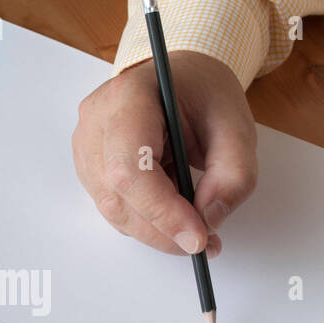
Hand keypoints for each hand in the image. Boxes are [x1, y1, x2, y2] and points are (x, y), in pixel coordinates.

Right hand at [72, 51, 256, 255]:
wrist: (181, 80)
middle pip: (118, 197)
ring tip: (195, 224)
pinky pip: (114, 208)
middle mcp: (96, 121)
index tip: (197, 236)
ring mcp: (86, 145)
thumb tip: (209, 219)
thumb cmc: (203, 94)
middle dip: (163, 230)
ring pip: (114, 210)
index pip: (131, 169)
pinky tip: (173, 210)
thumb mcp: (237, 127)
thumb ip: (233, 175)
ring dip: (156, 230)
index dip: (162, 211)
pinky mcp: (90, 166)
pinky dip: (146, 221)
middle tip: (205, 242)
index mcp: (128, 97)